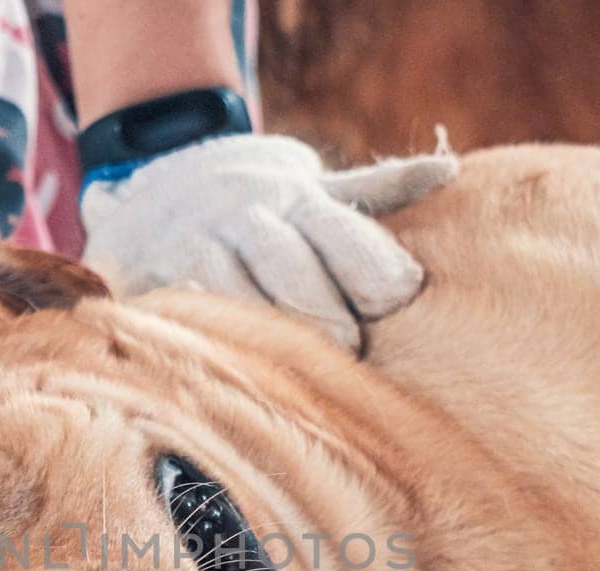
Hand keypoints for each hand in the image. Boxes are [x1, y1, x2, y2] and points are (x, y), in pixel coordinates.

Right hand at [79, 134, 457, 350]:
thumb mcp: (311, 186)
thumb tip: (449, 172)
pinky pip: (178, 307)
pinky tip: (225, 360)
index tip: (399, 299)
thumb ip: (376, 191)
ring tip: (295, 369)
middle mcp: (243, 215)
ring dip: (265, 330)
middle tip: (353, 350)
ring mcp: (194, 244)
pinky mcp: (150, 272)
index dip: (373, 267)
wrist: (152, 180)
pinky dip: (201, 329)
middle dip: (323, 309)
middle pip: (290, 265)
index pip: (341, 231)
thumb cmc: (256, 199)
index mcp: (294, 197)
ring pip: (232, 290)